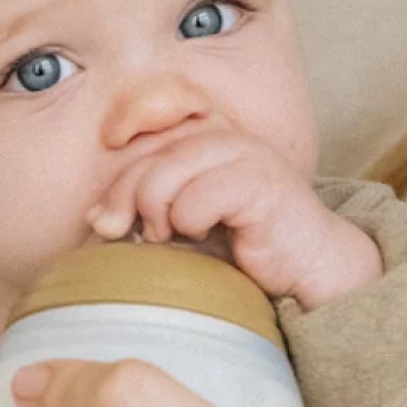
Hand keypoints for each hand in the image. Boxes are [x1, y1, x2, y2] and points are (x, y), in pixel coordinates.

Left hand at [86, 127, 379, 309]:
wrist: (310, 266)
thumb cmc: (248, 248)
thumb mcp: (187, 225)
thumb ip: (147, 211)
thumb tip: (95, 217)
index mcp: (203, 142)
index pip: (139, 150)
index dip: (116, 187)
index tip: (106, 225)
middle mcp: (222, 139)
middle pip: (146, 163)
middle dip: (129, 205)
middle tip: (149, 238)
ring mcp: (243, 156)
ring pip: (166, 177)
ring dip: (162, 217)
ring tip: (181, 237)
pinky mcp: (260, 182)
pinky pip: (198, 198)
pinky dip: (194, 224)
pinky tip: (214, 236)